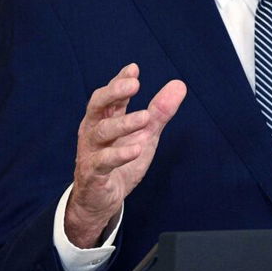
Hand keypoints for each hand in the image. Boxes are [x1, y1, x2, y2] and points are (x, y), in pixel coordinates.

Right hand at [64, 63, 185, 247]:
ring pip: (101, 132)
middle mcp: (94, 130)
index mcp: (105, 118)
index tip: (134, 69)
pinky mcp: (93, 174)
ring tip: (144, 117)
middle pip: (97, 105)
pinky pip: (103, 162)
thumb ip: (159, 112)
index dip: (120, 80)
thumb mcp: (144, 134)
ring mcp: (91, 151)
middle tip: (134, 85)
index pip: (110, 94)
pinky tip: (136, 149)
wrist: (101, 201)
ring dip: (123, 123)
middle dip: (114, 93)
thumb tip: (179, 84)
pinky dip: (119, 155)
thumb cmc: (120, 161)